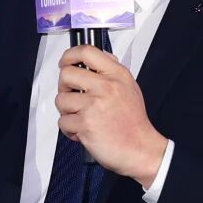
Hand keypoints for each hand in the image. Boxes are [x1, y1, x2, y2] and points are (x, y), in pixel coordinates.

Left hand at [56, 44, 167, 186]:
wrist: (141, 150)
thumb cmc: (134, 123)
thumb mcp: (130, 88)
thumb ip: (112, 72)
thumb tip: (95, 61)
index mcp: (116, 75)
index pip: (87, 52)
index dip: (70, 55)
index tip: (65, 62)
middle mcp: (105, 87)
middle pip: (66, 74)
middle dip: (64, 86)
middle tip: (71, 95)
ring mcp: (94, 105)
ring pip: (61, 99)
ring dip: (66, 111)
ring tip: (80, 117)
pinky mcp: (85, 124)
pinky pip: (63, 122)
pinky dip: (69, 129)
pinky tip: (82, 131)